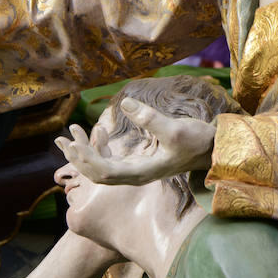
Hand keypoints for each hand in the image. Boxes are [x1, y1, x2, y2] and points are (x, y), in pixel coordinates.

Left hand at [56, 98, 214, 184]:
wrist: (215, 150)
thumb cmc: (198, 140)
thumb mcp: (175, 128)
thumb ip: (149, 117)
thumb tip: (125, 102)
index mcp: (140, 172)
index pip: (104, 173)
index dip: (86, 159)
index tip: (73, 142)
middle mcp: (135, 175)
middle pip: (97, 174)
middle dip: (78, 158)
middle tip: (62, 139)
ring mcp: (137, 170)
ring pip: (102, 167)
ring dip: (85, 152)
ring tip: (68, 134)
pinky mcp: (140, 163)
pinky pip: (112, 159)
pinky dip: (101, 147)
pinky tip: (99, 132)